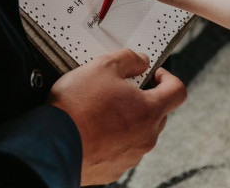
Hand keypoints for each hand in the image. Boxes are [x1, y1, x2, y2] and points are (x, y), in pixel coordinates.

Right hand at [48, 49, 186, 185]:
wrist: (51, 144)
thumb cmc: (76, 108)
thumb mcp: (102, 66)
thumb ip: (128, 59)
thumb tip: (140, 60)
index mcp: (149, 111)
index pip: (178, 91)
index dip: (168, 78)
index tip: (154, 75)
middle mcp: (146, 137)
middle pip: (158, 113)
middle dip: (143, 99)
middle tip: (120, 89)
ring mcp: (131, 156)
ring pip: (138, 132)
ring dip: (126, 120)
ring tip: (100, 110)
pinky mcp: (113, 170)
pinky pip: (121, 150)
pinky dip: (112, 139)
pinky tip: (92, 129)